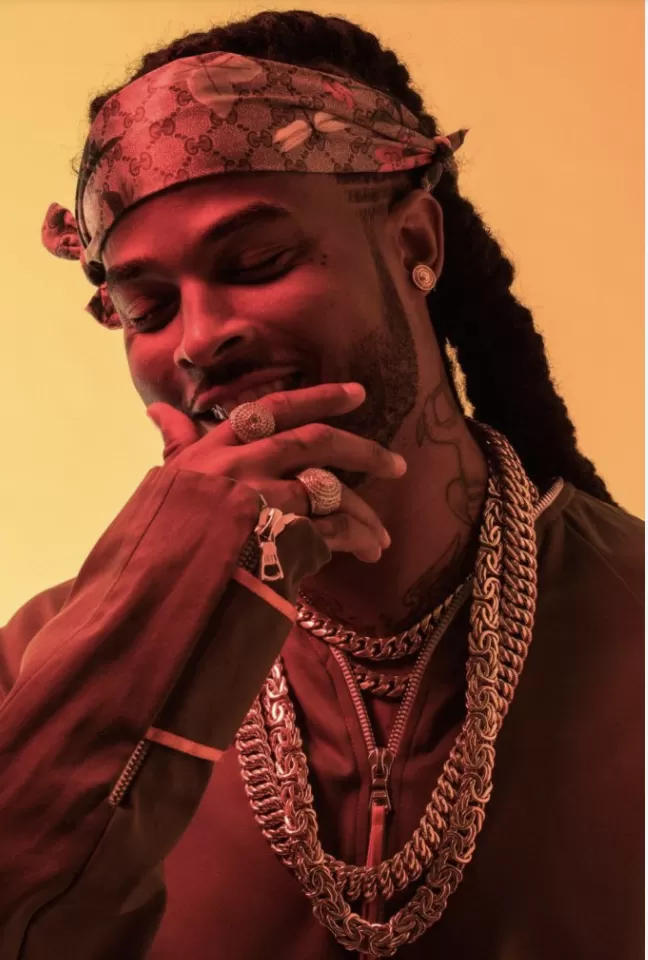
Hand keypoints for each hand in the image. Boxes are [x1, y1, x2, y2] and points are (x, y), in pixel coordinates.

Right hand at [146, 382, 405, 562]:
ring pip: (330, 491)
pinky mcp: (278, 539)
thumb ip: (175, 443)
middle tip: (398, 466)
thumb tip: (157, 409)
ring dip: (363, 513)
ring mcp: (261, 501)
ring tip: (382, 536)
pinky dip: (354, 539)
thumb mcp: (164, 483)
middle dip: (364, 452)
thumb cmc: (155, 536)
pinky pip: (331, 532)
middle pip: (316, 443)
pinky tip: (366, 551)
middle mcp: (241, 465)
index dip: (320, 397)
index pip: (273, 410)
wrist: (150, 590)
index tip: (359, 393)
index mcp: (214, 448)